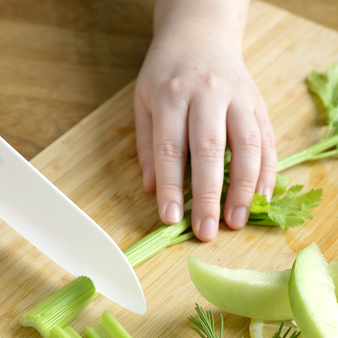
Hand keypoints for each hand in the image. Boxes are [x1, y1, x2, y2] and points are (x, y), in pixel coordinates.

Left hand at [134, 2, 276, 240]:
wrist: (200, 33)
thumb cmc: (166, 75)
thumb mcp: (143, 102)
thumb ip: (147, 146)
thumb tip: (151, 189)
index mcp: (172, 96)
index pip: (170, 149)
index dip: (170, 187)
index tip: (171, 219)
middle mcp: (207, 94)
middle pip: (210, 150)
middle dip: (208, 195)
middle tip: (207, 230)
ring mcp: (238, 97)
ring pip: (247, 145)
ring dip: (243, 188)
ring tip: (237, 221)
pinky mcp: (259, 103)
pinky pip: (267, 140)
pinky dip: (267, 172)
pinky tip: (260, 198)